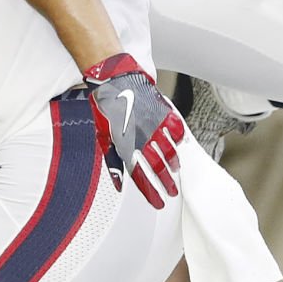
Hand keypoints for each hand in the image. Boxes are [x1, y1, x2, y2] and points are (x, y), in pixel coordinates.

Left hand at [85, 52, 183, 209]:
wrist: (114, 79)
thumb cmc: (106, 108)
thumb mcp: (103, 137)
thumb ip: (112, 162)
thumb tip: (118, 183)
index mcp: (124, 145)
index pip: (140, 176)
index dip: (151, 192)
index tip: (159, 202)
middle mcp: (140, 137)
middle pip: (158, 167)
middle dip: (167, 183)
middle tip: (172, 191)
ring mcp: (153, 125)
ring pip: (170, 151)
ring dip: (173, 164)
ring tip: (175, 171)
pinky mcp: (163, 112)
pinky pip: (176, 131)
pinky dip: (178, 140)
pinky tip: (178, 145)